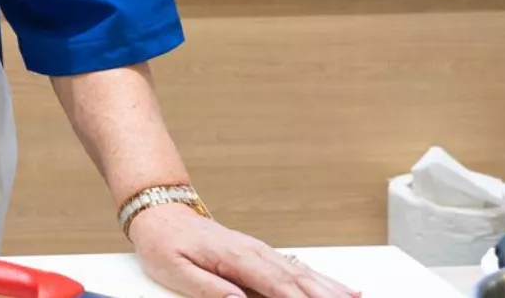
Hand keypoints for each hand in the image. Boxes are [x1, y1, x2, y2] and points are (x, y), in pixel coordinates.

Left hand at [128, 204, 359, 297]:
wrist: (161, 215)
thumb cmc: (164, 243)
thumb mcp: (175, 269)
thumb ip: (207, 288)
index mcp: (235, 257)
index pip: (277, 286)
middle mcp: (255, 252)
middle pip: (299, 280)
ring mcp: (262, 252)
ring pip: (304, 274)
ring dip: (332, 290)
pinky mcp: (262, 255)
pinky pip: (297, 270)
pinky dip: (323, 281)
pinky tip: (343, 290)